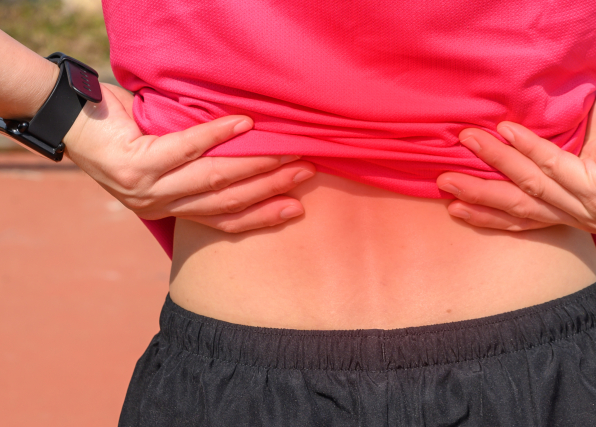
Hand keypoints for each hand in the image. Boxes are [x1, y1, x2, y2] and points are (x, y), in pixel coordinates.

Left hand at [63, 84, 316, 232]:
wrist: (70, 117)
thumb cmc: (121, 132)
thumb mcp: (161, 160)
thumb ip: (195, 168)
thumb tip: (251, 161)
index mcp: (166, 209)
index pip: (223, 221)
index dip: (262, 216)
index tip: (296, 209)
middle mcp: (157, 205)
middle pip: (226, 201)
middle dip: (270, 188)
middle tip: (305, 174)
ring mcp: (146, 188)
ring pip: (213, 179)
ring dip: (255, 164)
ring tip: (286, 152)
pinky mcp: (137, 163)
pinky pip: (187, 147)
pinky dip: (219, 135)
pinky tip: (244, 124)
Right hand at [437, 81, 595, 232]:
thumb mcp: (574, 147)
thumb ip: (543, 157)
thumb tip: (497, 146)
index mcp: (581, 213)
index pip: (527, 218)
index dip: (488, 213)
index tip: (453, 206)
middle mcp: (589, 219)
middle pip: (522, 209)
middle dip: (479, 195)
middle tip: (443, 182)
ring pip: (531, 185)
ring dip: (495, 161)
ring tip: (466, 138)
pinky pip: (552, 167)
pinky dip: (525, 147)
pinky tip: (504, 130)